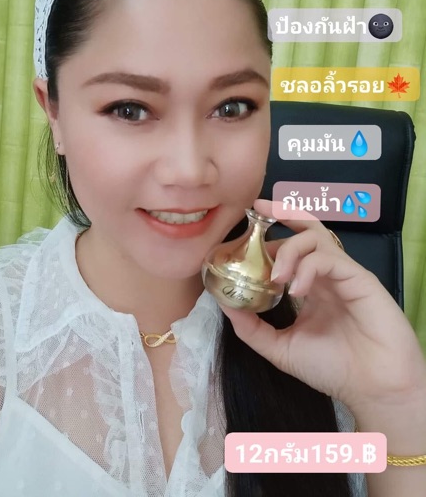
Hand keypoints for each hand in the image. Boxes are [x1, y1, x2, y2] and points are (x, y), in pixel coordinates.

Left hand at [219, 199, 425, 413]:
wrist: (375, 389)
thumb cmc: (333, 368)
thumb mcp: (281, 348)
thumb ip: (252, 328)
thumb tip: (224, 304)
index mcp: (310, 285)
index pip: (289, 247)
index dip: (267, 238)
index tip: (242, 235)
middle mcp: (326, 274)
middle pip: (307, 226)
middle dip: (283, 212)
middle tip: (259, 209)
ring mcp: (343, 274)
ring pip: (316, 237)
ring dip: (289, 249)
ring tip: (276, 276)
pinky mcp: (359, 279)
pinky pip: (329, 258)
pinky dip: (308, 268)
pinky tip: (297, 290)